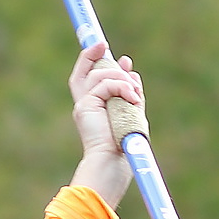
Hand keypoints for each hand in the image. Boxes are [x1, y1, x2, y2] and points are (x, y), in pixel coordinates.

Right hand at [68, 41, 145, 206]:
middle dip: (101, 57)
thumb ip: (130, 94)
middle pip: (85, 69)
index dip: (95, 59)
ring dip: (122, 80)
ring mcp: (83, 104)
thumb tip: (131, 71)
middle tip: (126, 62)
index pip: (88, 76)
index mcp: (93, 108)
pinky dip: (121, 87)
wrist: (111, 166)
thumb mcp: (131, 114)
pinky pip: (104, 85)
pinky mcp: (85, 106)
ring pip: (100, 75)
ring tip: (134, 95)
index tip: (113, 51)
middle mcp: (84, 104)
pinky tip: (132, 98)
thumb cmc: (123, 150)